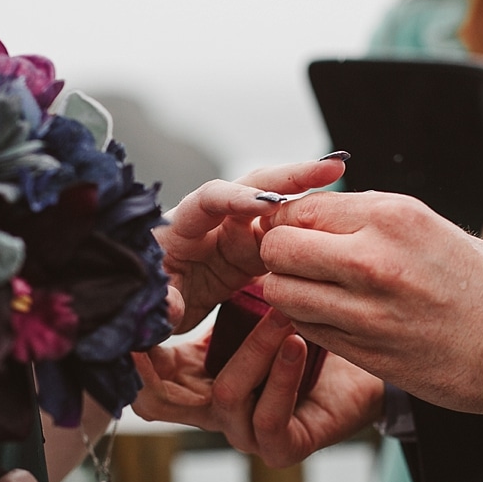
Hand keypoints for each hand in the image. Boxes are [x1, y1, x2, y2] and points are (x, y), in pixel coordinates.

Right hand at [131, 307, 383, 464]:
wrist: (368, 365)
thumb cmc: (311, 331)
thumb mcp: (254, 308)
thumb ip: (220, 297)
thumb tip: (185, 256)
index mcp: (198, 380)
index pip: (146, 376)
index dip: (131, 353)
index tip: (130, 314)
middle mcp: (214, 412)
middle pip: (162, 399)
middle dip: (166, 355)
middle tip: (171, 306)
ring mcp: (245, 433)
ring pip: (227, 395)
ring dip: (256, 348)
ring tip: (281, 313)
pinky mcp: (281, 448)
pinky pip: (268, 418)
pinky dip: (282, 378)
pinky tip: (295, 343)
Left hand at [157, 157, 347, 332]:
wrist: (146, 314)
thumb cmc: (137, 302)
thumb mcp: (143, 309)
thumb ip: (158, 304)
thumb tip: (170, 303)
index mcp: (180, 227)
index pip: (211, 198)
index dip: (237, 197)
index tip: (264, 203)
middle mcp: (211, 223)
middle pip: (254, 189)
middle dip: (291, 177)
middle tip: (332, 168)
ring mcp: (233, 237)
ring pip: (276, 214)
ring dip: (308, 204)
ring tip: (345, 194)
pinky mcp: (249, 257)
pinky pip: (282, 242)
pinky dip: (306, 238)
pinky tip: (335, 232)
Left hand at [256, 191, 482, 413]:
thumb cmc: (479, 280)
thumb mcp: (426, 226)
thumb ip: (366, 218)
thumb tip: (309, 211)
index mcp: (392, 216)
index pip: (300, 208)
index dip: (287, 220)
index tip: (296, 232)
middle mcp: (374, 260)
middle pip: (279, 248)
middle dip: (278, 255)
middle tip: (297, 264)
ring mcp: (367, 311)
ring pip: (282, 293)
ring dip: (289, 292)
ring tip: (316, 292)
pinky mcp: (366, 353)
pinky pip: (306, 329)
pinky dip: (307, 323)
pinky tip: (333, 319)